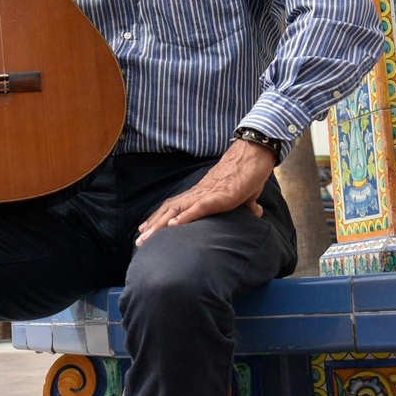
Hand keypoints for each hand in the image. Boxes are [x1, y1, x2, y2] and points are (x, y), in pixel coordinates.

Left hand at [136, 139, 274, 245]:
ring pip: (178, 210)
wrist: (256, 154)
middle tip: (139, 241)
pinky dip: (185, 217)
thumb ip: (247, 204)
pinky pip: (199, 208)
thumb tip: (255, 211)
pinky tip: (172, 226)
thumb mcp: (246, 194)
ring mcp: (208, 193)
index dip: (160, 217)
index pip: (176, 206)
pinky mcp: (219, 196)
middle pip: (171, 209)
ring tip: (147, 238)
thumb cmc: (249, 173)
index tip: (147, 229)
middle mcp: (200, 192)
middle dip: (154, 226)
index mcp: (203, 193)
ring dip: (161, 224)